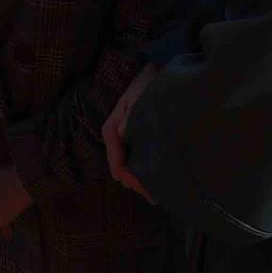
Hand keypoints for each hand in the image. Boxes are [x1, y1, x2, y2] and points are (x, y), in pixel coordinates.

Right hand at [104, 64, 157, 199]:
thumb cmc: (145, 85)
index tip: (148, 189)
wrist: (152, 76)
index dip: (131, 179)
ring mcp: (124, 141)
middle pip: (122, 171)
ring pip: (128, 169)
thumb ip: (132, 114)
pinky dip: (144, 173)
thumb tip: (123, 132)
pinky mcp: (133, 142)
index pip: (117, 164)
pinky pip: (135, 162)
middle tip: (156, 196)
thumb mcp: (139, 96)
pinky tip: (157, 180)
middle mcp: (115, 138)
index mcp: (112, 130)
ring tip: (159, 193)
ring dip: (141, 182)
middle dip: (137, 184)